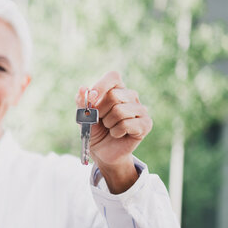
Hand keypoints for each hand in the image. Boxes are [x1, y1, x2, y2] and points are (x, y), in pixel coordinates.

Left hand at [76, 71, 152, 192]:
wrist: (102, 151)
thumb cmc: (94, 130)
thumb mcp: (84, 115)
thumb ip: (82, 102)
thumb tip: (82, 88)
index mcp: (116, 89)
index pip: (113, 77)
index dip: (100, 86)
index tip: (91, 99)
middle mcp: (131, 96)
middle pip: (114, 95)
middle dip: (100, 111)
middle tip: (100, 120)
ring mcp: (140, 110)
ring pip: (120, 111)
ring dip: (108, 123)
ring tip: (110, 128)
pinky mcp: (146, 124)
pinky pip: (126, 124)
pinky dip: (116, 132)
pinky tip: (117, 134)